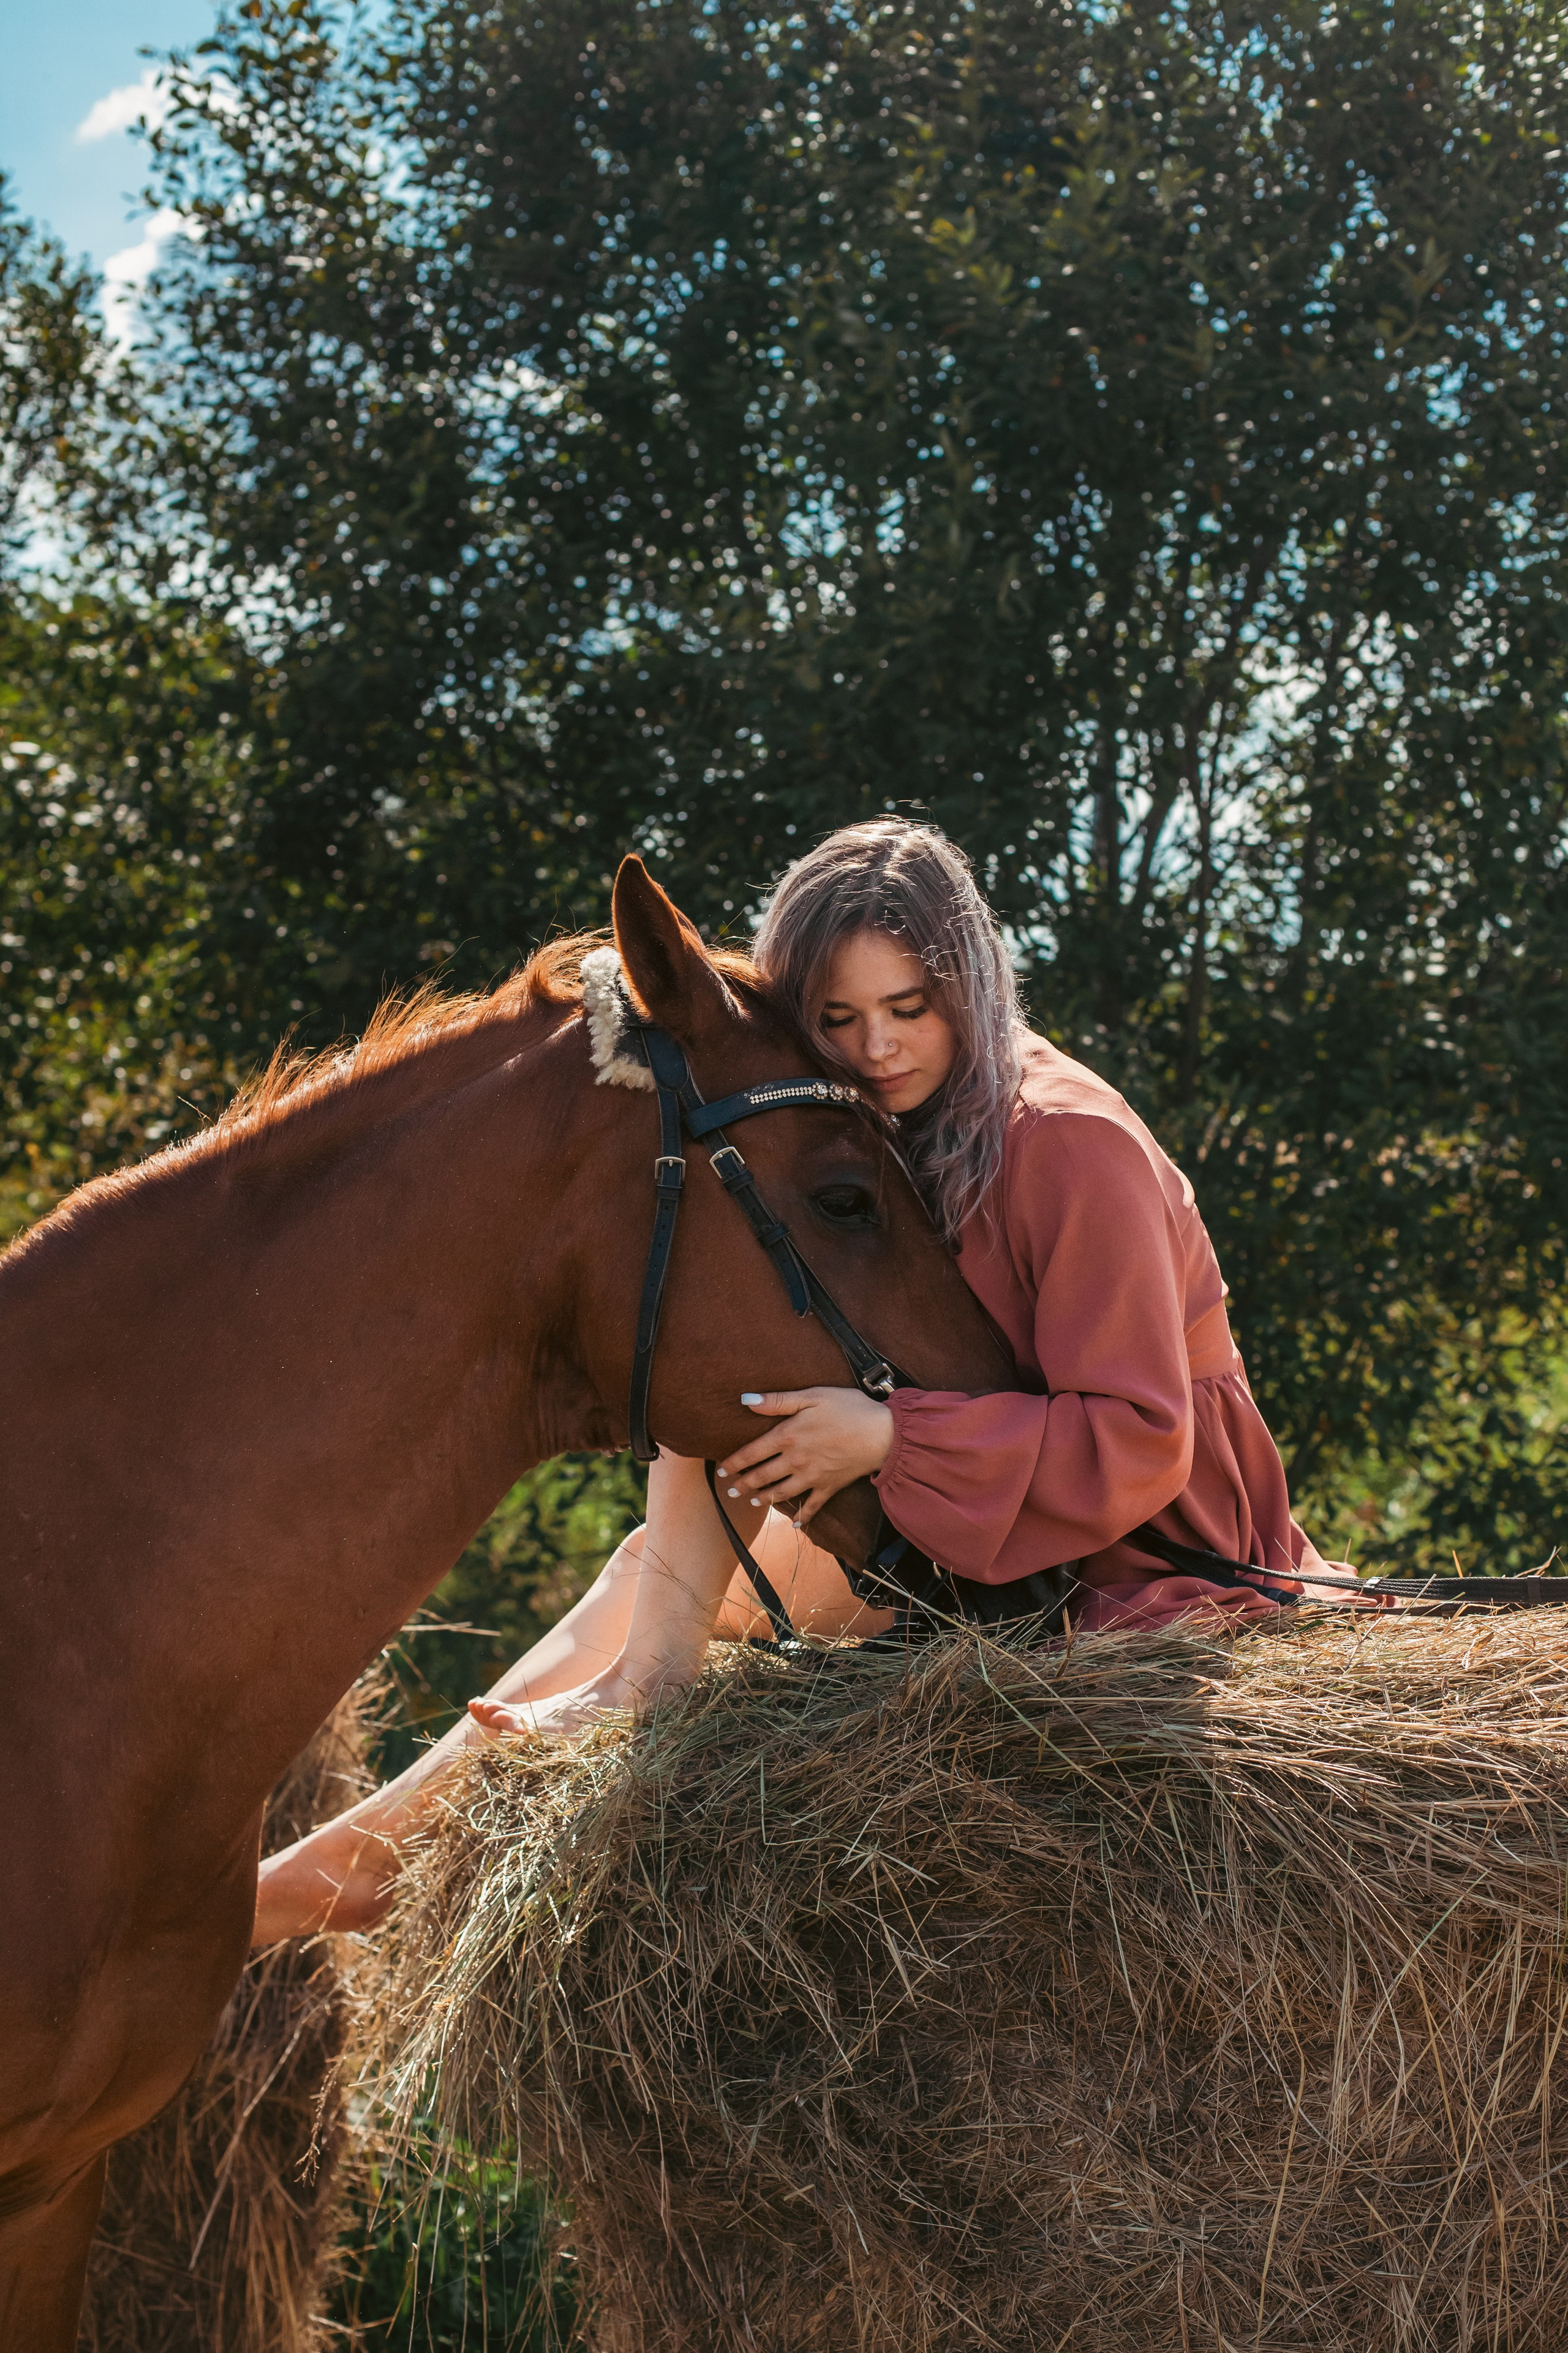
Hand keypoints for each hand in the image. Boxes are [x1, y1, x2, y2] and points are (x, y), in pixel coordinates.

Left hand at [718, 1386, 894, 1523]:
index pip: (752, 1452)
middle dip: (743, 1484)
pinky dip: (802, 1517)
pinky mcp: (830, 1487)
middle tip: (730, 1491)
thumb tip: (746, 1400)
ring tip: (753, 1501)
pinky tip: (794, 1525)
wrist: (883, 1434)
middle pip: (762, 1476)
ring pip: (781, 1493)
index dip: (734, 1462)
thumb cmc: (849, 1408)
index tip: (721, 1469)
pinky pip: (813, 1506)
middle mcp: (796, 1460)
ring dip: (764, 1498)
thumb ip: (778, 1401)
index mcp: (788, 1436)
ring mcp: (812, 1476)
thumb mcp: (812, 1396)